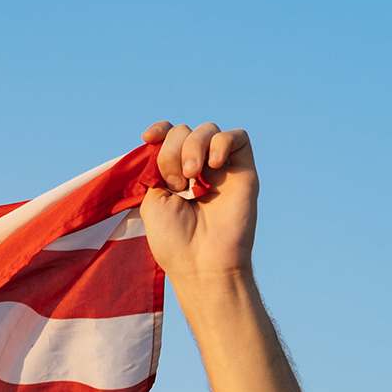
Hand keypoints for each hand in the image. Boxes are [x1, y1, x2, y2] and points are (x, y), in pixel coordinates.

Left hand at [139, 121, 257, 285]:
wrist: (203, 262)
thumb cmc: (174, 240)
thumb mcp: (152, 202)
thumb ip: (154, 170)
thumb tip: (157, 143)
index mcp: (172, 176)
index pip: (168, 138)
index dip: (160, 131)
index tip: (148, 137)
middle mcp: (196, 169)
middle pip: (184, 132)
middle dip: (172, 151)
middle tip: (174, 184)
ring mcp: (220, 168)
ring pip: (208, 130)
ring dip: (193, 148)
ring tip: (190, 179)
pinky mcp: (242, 169)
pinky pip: (237, 136)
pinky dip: (222, 143)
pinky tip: (213, 165)